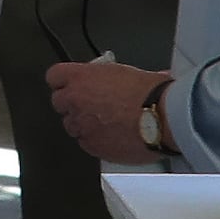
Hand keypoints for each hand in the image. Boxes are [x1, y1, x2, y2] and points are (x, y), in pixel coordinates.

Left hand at [49, 56, 165, 164]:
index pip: (55, 76)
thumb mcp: (127, 72)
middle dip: (73, 104)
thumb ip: (109, 77)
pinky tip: (112, 138)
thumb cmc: (152, 93)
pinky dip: (95, 141)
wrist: (165, 118)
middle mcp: (75, 100)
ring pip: (71, 125)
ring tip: (106, 124)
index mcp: (81, 77)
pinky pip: (85, 143)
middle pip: (59, 102)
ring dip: (83, 124)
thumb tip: (117, 79)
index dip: (64, 81)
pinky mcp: (92, 146)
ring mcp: (81, 125)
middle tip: (92, 106)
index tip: (71, 84)